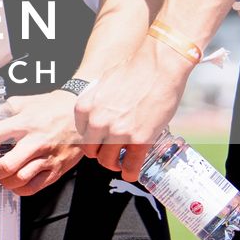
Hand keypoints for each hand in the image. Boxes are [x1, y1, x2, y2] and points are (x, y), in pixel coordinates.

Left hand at [0, 88, 81, 195]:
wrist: (83, 116)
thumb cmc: (53, 107)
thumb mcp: (26, 102)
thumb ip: (6, 108)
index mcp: (23, 123)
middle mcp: (35, 142)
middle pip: (6, 165)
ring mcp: (47, 157)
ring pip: (20, 179)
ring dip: (5, 182)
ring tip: (1, 178)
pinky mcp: (57, 169)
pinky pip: (35, 187)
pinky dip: (21, 190)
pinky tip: (16, 184)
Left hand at [73, 40, 190, 180]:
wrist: (159, 65)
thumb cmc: (134, 70)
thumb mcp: (103, 83)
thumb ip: (97, 102)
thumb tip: (99, 113)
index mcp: (85, 107)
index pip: (81, 134)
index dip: (92, 139)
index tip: (99, 140)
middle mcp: (97, 122)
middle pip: (91, 151)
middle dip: (100, 154)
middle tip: (109, 154)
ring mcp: (118, 132)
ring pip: (108, 160)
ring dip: (114, 164)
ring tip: (120, 164)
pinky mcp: (140, 139)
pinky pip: (131, 165)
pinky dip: (130, 172)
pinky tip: (131, 173)